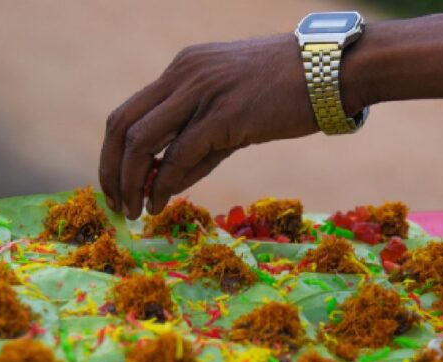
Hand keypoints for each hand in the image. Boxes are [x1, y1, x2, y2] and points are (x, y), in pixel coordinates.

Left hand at [99, 33, 318, 218]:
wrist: (331, 71)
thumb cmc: (289, 92)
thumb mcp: (234, 110)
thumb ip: (199, 142)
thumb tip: (165, 183)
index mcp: (183, 69)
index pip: (129, 112)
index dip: (113, 153)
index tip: (117, 185)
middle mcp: (184, 75)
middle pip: (121, 124)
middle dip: (110, 169)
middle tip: (115, 203)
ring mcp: (201, 92)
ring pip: (140, 141)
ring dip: (129, 181)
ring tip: (134, 210)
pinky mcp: (223, 115)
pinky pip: (177, 154)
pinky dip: (162, 184)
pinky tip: (160, 204)